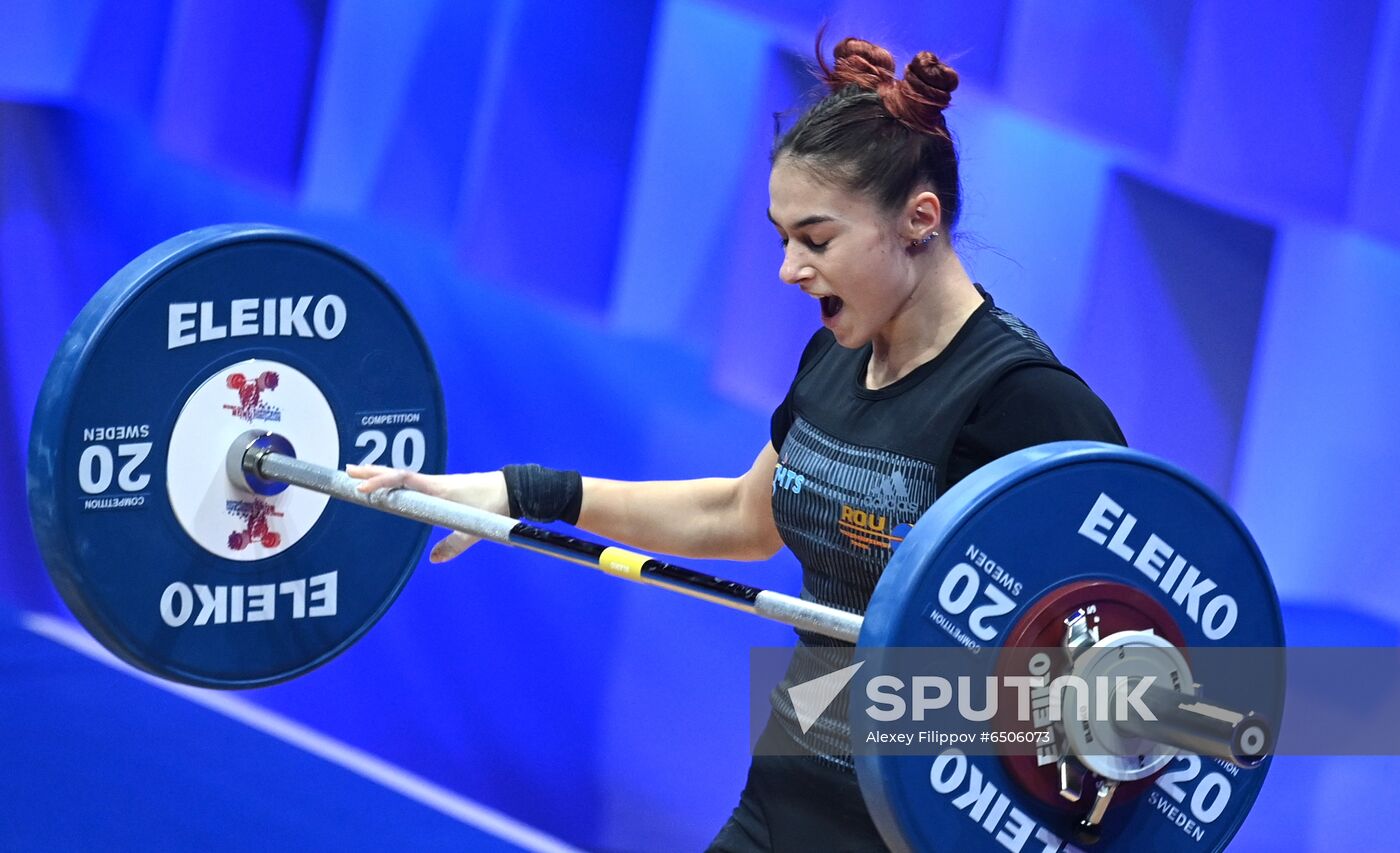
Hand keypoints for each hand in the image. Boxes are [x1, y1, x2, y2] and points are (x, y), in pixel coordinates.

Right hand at [345, 465, 509, 562]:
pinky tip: (386, 484)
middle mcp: (433, 482)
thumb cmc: (493, 507)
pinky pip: (410, 480)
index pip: (403, 480)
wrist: (511, 490)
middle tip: (345, 473)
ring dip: (380, 474)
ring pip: (401, 475)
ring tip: (357, 475)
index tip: (363, 488)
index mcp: (438, 489)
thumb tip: (433, 560)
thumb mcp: (474, 529)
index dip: (382, 482)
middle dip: (371, 473)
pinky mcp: (440, 487)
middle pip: (396, 474)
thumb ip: (454, 545)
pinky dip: (394, 479)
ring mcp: (436, 483)